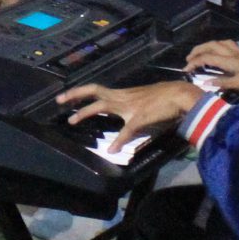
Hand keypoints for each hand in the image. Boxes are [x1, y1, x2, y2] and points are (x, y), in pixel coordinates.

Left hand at [57, 79, 204, 147]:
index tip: (65, 96)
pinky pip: (127, 130)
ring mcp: (129, 107)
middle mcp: (122, 97)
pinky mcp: (139, 117)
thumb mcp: (142, 106)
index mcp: (123, 95)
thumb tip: (125, 120)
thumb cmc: (164, 100)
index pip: (97, 90)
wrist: (180, 96)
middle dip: (75, 94)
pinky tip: (113, 150)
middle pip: (94, 91)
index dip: (80, 92)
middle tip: (58, 100)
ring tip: (72, 121)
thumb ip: (131, 113)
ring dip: (86, 113)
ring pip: (103, 105)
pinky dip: (119, 140)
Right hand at [184, 39, 238, 94]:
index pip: (207, 58)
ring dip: (209, 45)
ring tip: (203, 51)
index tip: (185, 69)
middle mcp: (233, 53)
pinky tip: (225, 52)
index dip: (194, 62)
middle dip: (198, 50)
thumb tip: (205, 82)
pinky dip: (223, 47)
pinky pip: (231, 46)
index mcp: (229, 61)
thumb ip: (223, 83)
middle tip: (189, 58)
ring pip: (221, 43)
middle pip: (212, 46)